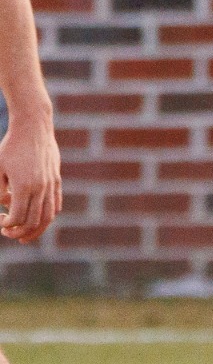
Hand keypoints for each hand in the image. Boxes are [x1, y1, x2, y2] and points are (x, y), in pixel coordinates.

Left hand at [0, 111, 59, 243]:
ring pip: (48, 217)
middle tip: (7, 232)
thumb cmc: (10, 147)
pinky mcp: (56, 180)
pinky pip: (55, 205)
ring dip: (36, 230)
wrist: (34, 128)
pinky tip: (39, 219)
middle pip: (34, 221)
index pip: (18, 217)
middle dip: (19, 231)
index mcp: (24, 186)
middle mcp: (40, 188)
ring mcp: (51, 185)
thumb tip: (6, 205)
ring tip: (25, 235)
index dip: (7, 225)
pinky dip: (48, 216)